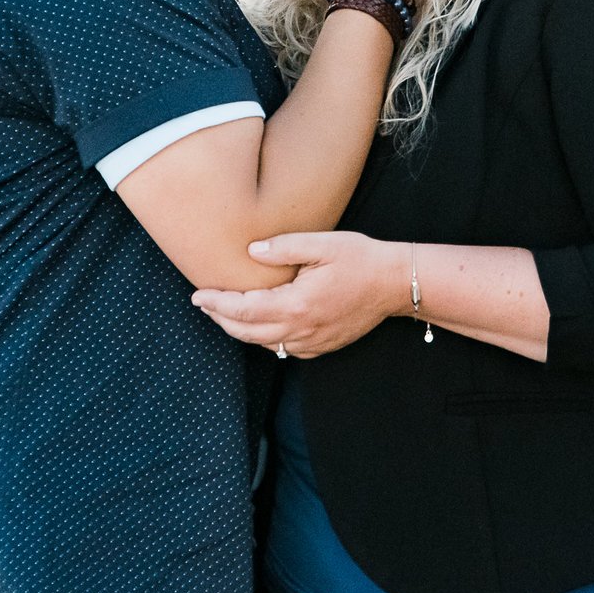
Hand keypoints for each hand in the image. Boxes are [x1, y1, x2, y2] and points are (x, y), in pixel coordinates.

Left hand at [190, 232, 407, 358]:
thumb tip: (252, 251)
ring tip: (225, 312)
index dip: (217, 304)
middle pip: (247, 332)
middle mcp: (301, 329)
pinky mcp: (322, 346)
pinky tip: (261, 324)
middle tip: (205, 304)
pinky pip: (284, 348)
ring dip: (241, 329)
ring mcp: (312, 342)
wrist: (395, 284)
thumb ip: (284, 247)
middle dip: (222, 318)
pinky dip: (265, 338)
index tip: (198, 296)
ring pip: (264, 344)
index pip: (244, 309)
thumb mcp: (322, 244)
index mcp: (297, 304)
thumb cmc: (360, 259)